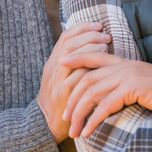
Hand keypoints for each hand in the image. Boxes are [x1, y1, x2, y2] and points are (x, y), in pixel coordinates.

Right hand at [37, 22, 110, 142]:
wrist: (46, 126)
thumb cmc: (62, 101)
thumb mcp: (64, 79)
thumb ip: (76, 64)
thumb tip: (96, 46)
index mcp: (53, 63)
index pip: (65, 37)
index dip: (82, 28)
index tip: (99, 25)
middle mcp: (52, 70)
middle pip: (69, 44)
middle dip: (89, 36)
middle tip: (106, 36)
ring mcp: (56, 83)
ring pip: (71, 58)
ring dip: (90, 49)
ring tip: (106, 47)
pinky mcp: (63, 96)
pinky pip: (74, 78)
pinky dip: (88, 68)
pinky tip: (100, 67)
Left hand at [59, 51, 151, 137]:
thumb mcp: (149, 88)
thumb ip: (132, 88)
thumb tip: (117, 99)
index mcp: (128, 63)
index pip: (95, 56)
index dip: (76, 58)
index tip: (60, 65)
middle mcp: (126, 66)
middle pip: (87, 77)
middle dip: (71, 98)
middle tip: (64, 117)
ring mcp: (130, 75)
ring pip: (93, 92)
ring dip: (79, 113)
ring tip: (73, 131)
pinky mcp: (135, 88)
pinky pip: (106, 104)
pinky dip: (93, 119)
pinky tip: (88, 131)